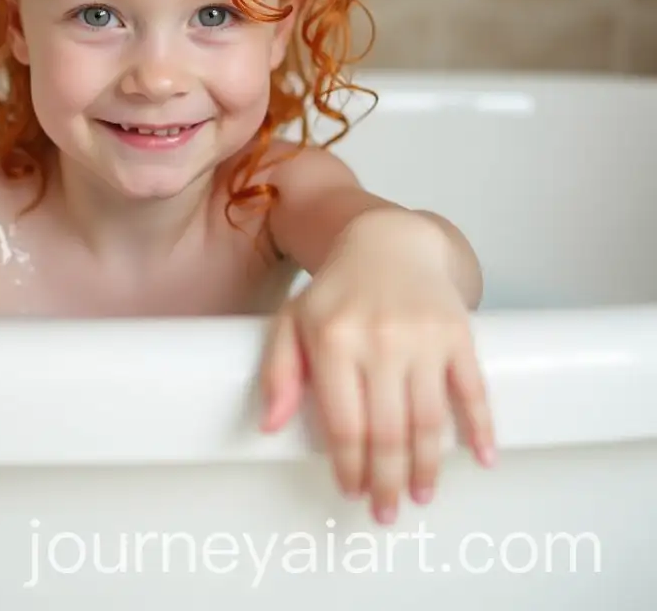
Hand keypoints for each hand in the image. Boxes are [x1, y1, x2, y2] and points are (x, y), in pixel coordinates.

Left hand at [259, 208, 493, 523]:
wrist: (389, 242)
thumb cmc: (337, 291)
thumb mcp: (292, 321)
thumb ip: (278, 371)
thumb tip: (271, 427)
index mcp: (332, 340)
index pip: (342, 423)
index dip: (348, 465)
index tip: (351, 490)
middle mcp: (378, 339)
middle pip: (386, 431)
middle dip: (386, 481)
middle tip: (385, 511)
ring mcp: (422, 336)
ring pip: (428, 420)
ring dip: (427, 466)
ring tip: (421, 494)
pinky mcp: (458, 332)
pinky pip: (473, 390)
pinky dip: (480, 428)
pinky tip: (481, 459)